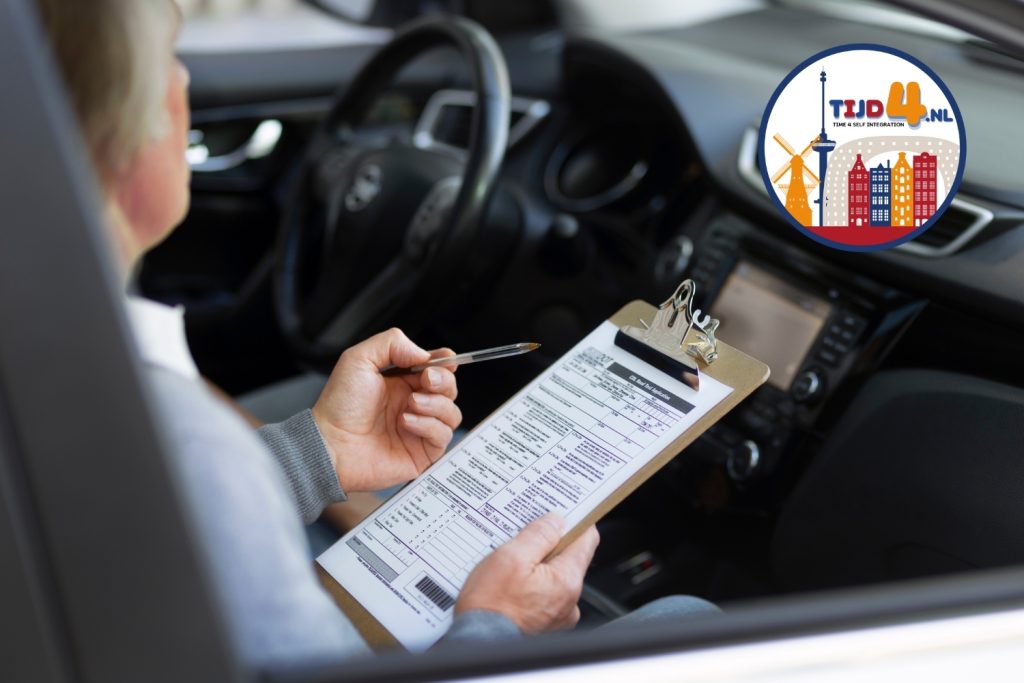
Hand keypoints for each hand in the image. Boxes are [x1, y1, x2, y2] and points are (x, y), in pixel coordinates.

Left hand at [311, 328, 460, 492]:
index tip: (445, 359)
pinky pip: (443, 436)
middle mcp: (412, 404)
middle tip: (426, 380)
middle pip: (449, 389)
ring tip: (411, 404)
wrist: (330, 444)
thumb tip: (423, 353)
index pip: (436, 369)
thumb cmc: (339, 407)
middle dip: (443, 380)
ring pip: (451, 412)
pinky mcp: (422, 452)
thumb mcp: (358, 359)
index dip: (445, 362)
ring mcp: (419, 429)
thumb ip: (391, 343)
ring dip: (436, 404)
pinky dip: (429, 425)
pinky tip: (407, 421)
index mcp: (401, 382)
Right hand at [456, 514, 599, 633]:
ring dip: (537, 564)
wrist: (476, 643)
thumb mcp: (510, 558)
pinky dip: (531, 583)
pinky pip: (544, 592)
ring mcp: (558, 613)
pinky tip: (510, 582)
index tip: (561, 512)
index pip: (587, 539)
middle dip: (548, 544)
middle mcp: (569, 599)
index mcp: (566, 580)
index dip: (575, 521)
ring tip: (510, 564)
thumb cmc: (490, 607)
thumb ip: (538, 536)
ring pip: (554, 575)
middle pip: (569, 557)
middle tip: (523, 538)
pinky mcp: (545, 622)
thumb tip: (556, 520)